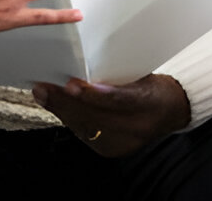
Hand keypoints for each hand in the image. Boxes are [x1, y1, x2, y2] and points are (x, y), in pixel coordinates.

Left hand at [31, 74, 190, 156]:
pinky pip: (84, 134)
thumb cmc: (152, 84)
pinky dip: (69, 118)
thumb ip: (114, 71)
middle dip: (65, 102)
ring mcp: (124, 143)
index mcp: (149, 101)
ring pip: (85, 127)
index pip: (119, 100)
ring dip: (61, 110)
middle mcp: (138, 127)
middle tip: (43, 87)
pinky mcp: (112, 150)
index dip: (93, 94)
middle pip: (96, 116)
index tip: (71, 85)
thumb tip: (80, 62)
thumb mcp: (141, 72)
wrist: (169, 111)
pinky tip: (56, 106)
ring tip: (43, 94)